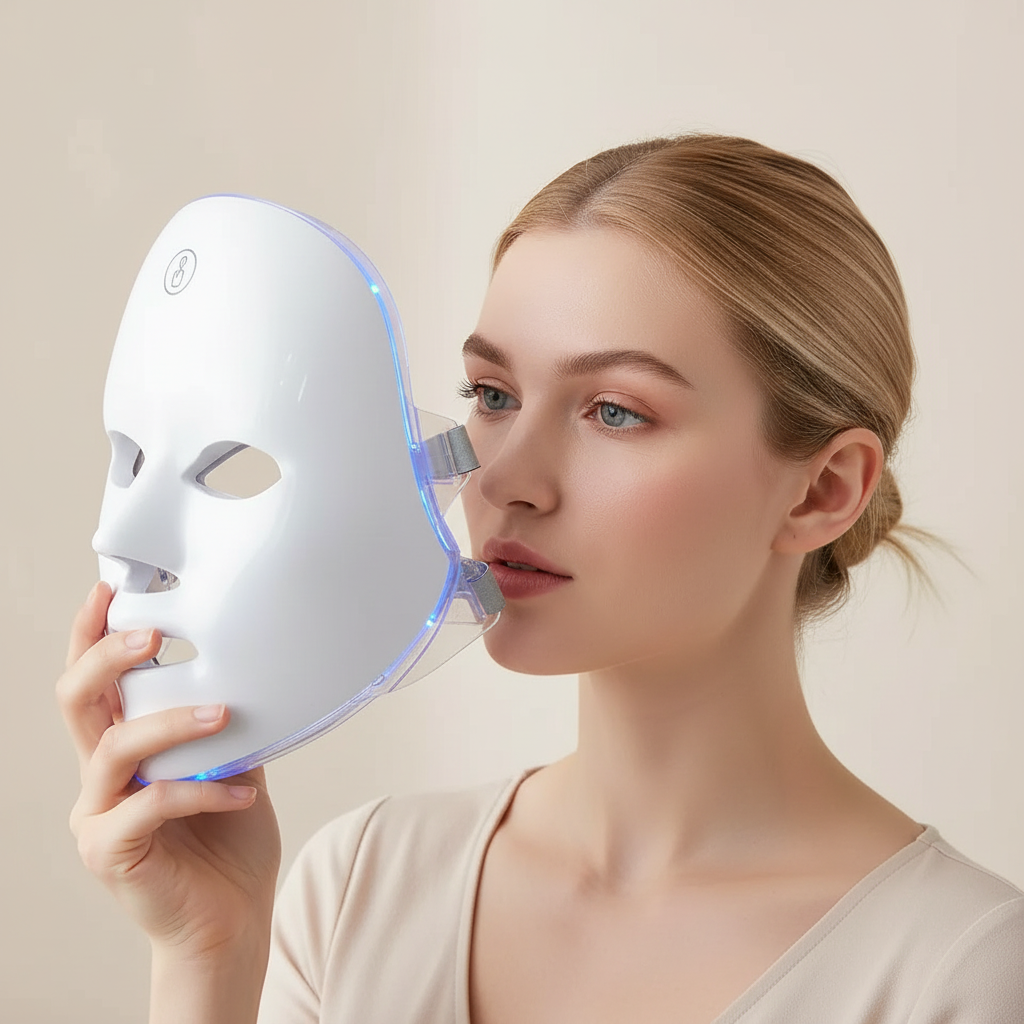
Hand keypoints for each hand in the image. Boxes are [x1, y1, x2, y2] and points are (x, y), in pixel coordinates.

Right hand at [58, 582, 281, 959]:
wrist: (230, 919)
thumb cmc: (228, 838)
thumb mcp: (233, 762)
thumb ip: (228, 721)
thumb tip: (257, 663)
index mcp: (122, 745)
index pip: (93, 678)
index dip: (93, 632)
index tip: (111, 587)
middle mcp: (99, 775)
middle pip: (77, 699)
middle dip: (109, 657)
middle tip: (153, 635)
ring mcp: (98, 814)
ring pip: (114, 747)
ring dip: (171, 723)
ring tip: (224, 713)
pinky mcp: (111, 851)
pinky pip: (152, 804)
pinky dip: (203, 788)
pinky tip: (245, 791)